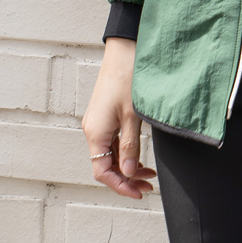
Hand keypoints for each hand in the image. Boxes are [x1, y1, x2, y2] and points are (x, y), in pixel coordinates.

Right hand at [81, 39, 155, 196]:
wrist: (125, 50)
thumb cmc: (128, 78)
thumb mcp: (132, 117)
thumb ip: (130, 147)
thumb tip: (128, 172)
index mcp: (95, 132)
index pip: (102, 171)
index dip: (120, 185)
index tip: (139, 192)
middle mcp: (93, 129)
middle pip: (105, 165)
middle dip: (126, 178)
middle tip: (148, 185)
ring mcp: (98, 122)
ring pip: (109, 154)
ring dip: (127, 166)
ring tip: (148, 172)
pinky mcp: (105, 115)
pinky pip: (112, 142)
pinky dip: (125, 152)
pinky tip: (139, 155)